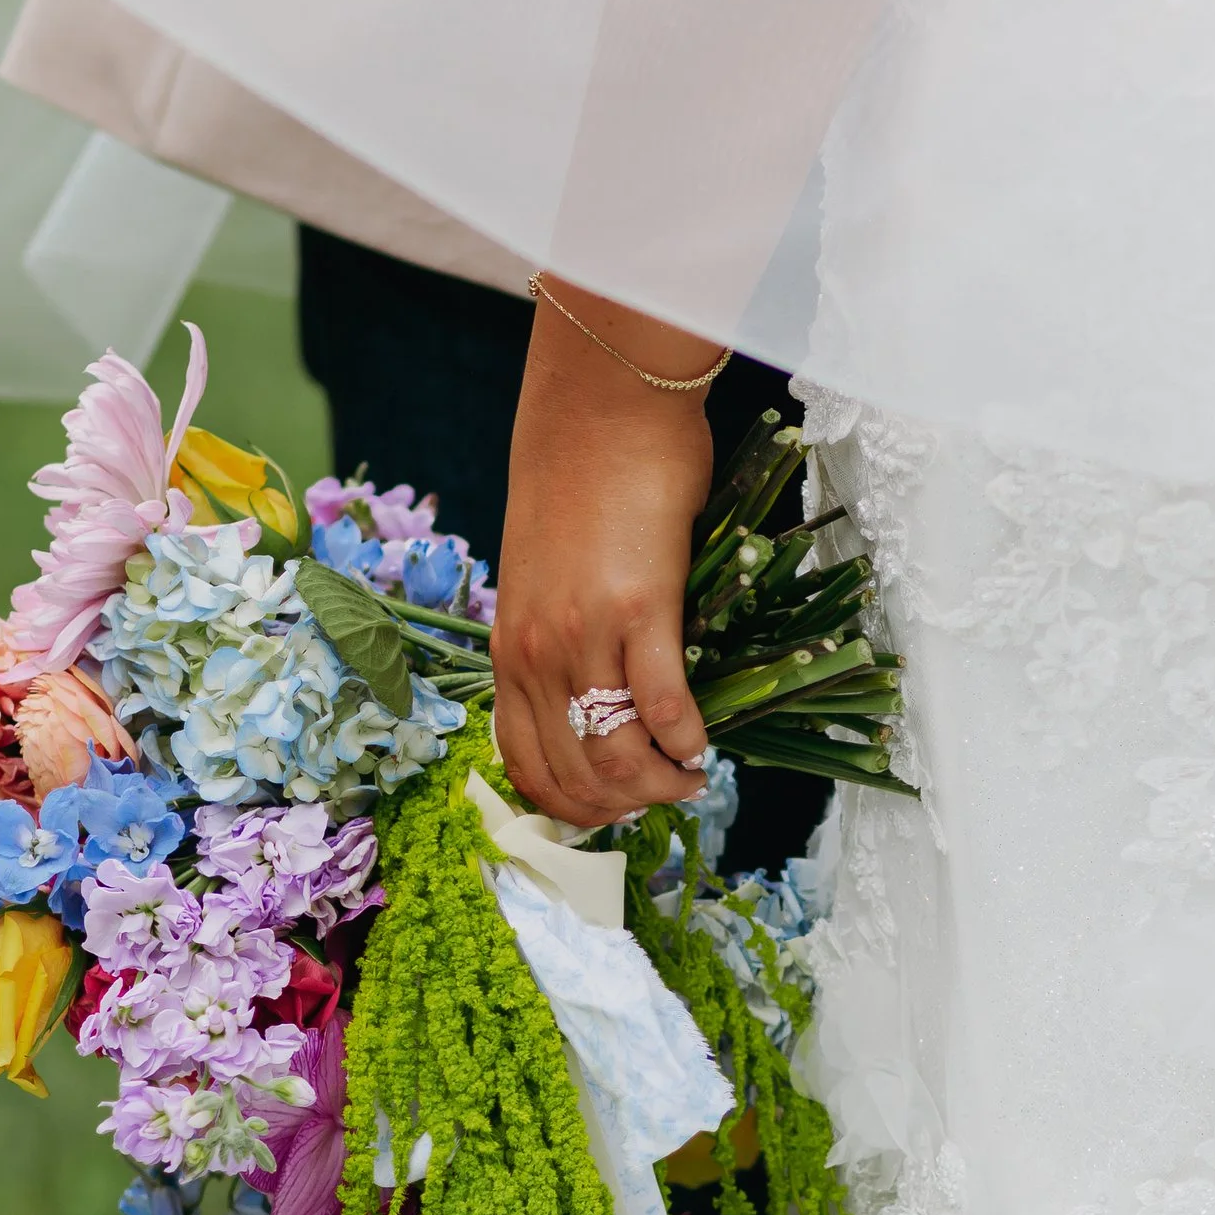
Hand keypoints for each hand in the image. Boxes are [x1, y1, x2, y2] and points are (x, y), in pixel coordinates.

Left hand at [491, 289, 717, 825]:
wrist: (599, 406)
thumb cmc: (579, 481)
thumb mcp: (544, 575)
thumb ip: (561, 636)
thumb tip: (601, 691)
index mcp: (508, 647)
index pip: (526, 763)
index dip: (572, 804)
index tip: (613, 807)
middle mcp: (537, 653)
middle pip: (575, 773)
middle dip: (624, 805)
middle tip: (666, 794)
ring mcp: (585, 636)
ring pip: (618, 754)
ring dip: (661, 782)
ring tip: (690, 775)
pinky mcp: (641, 611)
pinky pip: (666, 706)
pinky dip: (688, 740)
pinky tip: (705, 743)